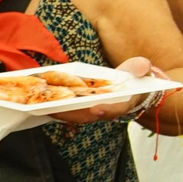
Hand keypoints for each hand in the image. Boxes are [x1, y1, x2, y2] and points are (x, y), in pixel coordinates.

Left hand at [47, 57, 164, 124]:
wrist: (133, 89)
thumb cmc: (136, 79)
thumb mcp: (142, 70)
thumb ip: (141, 68)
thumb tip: (143, 66)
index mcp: (124, 102)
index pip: (117, 109)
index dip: (107, 110)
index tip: (96, 109)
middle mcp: (107, 110)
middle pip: (88, 115)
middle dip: (70, 113)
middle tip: (53, 108)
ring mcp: (94, 111)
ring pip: (75, 115)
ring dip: (58, 112)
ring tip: (40, 105)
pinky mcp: (84, 109)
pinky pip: (69, 111)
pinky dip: (56, 108)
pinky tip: (40, 101)